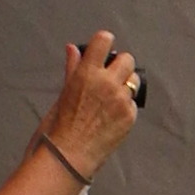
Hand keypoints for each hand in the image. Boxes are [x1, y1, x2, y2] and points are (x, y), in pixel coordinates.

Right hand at [46, 32, 141, 177]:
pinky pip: (133, 103)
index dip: (105, 43)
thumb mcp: (65, 90)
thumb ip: (73, 68)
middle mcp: (107, 82)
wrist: (69, 154)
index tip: (104, 50)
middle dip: (120, 65)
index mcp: (87, 72)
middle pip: (127, 59)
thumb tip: (73, 48)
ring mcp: (121, 100)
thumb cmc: (60, 123)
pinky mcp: (129, 116)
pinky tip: (112, 115)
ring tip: (112, 98)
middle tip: (111, 76)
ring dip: (126, 85)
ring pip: (133, 81)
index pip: (104, 40)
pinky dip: (126, 106)